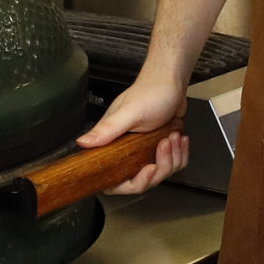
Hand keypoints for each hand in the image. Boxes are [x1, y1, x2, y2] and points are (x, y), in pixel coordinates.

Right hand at [80, 72, 190, 195]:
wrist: (171, 80)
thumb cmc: (150, 91)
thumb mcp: (129, 112)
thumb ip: (107, 130)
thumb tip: (83, 143)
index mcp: (114, 144)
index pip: (117, 181)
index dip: (133, 182)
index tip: (147, 169)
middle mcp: (127, 150)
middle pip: (143, 180)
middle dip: (160, 165)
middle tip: (163, 145)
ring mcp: (145, 150)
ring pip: (161, 172)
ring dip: (173, 155)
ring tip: (172, 136)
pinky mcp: (160, 147)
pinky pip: (173, 163)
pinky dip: (181, 153)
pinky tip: (179, 138)